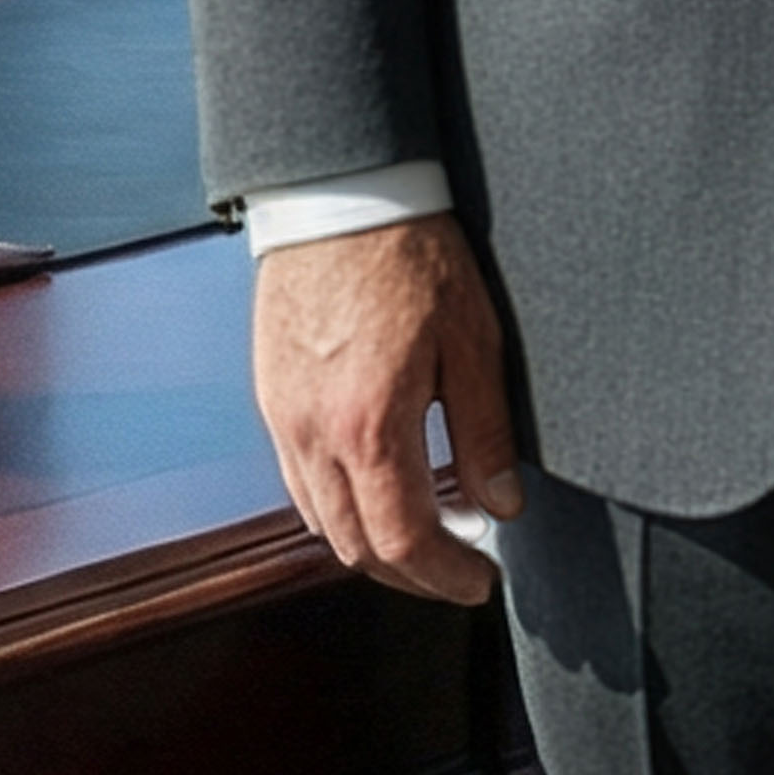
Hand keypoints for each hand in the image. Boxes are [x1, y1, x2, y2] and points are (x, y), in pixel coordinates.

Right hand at [252, 213, 525, 607]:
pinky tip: (374, 491)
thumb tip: (503, 503)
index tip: (479, 580)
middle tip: (457, 572)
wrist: (338, 193)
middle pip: (354, 548)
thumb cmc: (408, 253)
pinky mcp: (270, 396)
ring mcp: (283, 417)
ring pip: (318, 522)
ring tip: (422, 539)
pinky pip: (296, 481)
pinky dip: (335, 508)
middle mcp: (314, 433)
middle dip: (411, 577)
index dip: (445, 577)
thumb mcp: (473, 340)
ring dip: (369, 548)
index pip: (404, 541)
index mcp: (371, 425)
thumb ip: (486, 432)